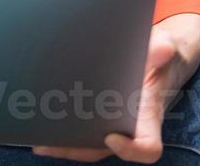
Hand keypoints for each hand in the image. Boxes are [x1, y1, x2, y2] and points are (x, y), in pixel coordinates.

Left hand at [30, 13, 199, 162]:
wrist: (156, 57)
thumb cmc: (158, 57)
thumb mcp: (163, 49)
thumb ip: (162, 50)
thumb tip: (163, 48)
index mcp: (149, 116)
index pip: (147, 147)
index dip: (131, 149)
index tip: (112, 138)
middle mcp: (130, 127)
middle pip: (104, 150)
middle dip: (76, 149)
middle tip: (49, 143)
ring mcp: (112, 124)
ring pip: (87, 145)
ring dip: (61, 143)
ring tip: (35, 136)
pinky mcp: (96, 116)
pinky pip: (79, 130)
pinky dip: (59, 128)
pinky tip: (37, 119)